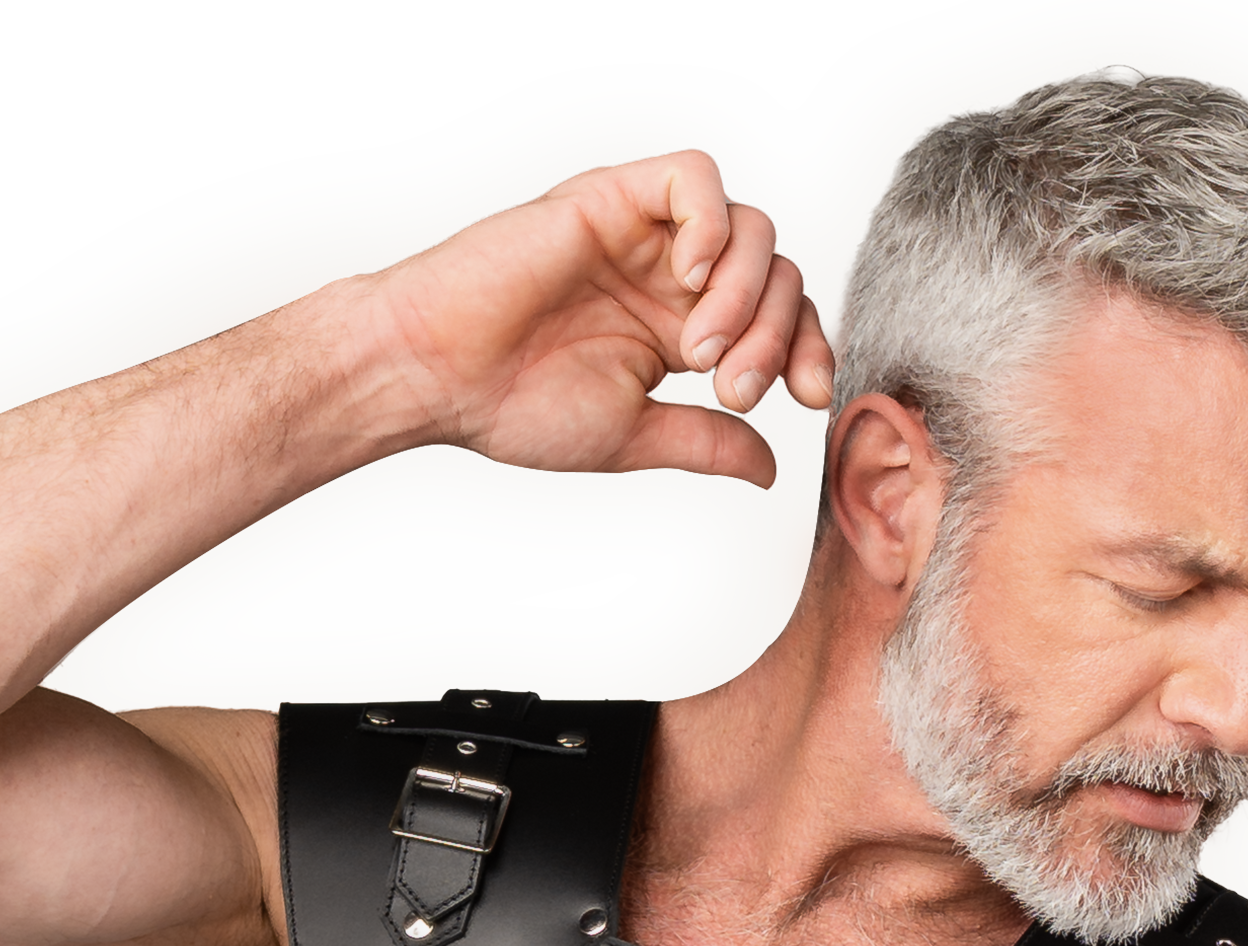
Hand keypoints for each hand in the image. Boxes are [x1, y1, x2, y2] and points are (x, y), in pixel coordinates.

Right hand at [370, 150, 832, 486]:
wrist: (438, 375)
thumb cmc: (511, 405)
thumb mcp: (635, 437)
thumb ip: (707, 443)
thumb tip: (771, 466)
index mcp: (678, 330)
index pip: (777, 319)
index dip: (808, 351)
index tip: (809, 398)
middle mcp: (668, 278)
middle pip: (777, 274)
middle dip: (775, 336)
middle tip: (731, 390)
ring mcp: (642, 236)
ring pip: (748, 227)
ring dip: (745, 295)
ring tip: (698, 351)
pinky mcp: (610, 199)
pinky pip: (693, 179)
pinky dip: (711, 225)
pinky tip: (688, 280)